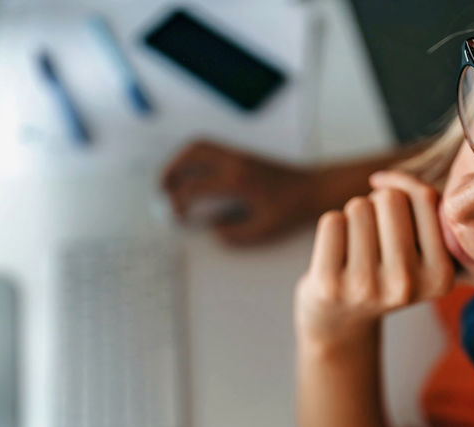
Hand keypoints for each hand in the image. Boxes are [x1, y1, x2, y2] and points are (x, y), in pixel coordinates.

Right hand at [161, 139, 319, 244]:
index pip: (194, 186)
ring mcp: (237, 154)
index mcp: (236, 180)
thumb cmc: (290, 209)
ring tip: (171, 181)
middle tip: (162, 191)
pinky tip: (191, 176)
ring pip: (198, 146)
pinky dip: (193, 158)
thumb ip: (234, 234)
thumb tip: (213, 230)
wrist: (311, 188)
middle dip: (171, 171)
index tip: (176, 216)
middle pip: (191, 154)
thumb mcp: (263, 229)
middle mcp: (234, 161)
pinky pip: (209, 148)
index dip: (178, 202)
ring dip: (179, 161)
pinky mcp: (241, 154)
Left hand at [294, 170, 454, 344]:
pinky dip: (331, 228)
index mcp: (440, 276)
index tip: (397, 216)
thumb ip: (421, 206)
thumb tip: (381, 178)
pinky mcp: (329, 285)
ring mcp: (366, 287)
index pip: (425, 199)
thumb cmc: (382, 272)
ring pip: (358, 207)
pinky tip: (334, 256)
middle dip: (377, 206)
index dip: (405, 193)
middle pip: (389, 198)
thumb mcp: (420, 249)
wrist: (339, 322)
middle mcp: (406, 286)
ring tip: (355, 251)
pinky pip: (332, 221)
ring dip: (353, 218)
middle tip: (372, 241)